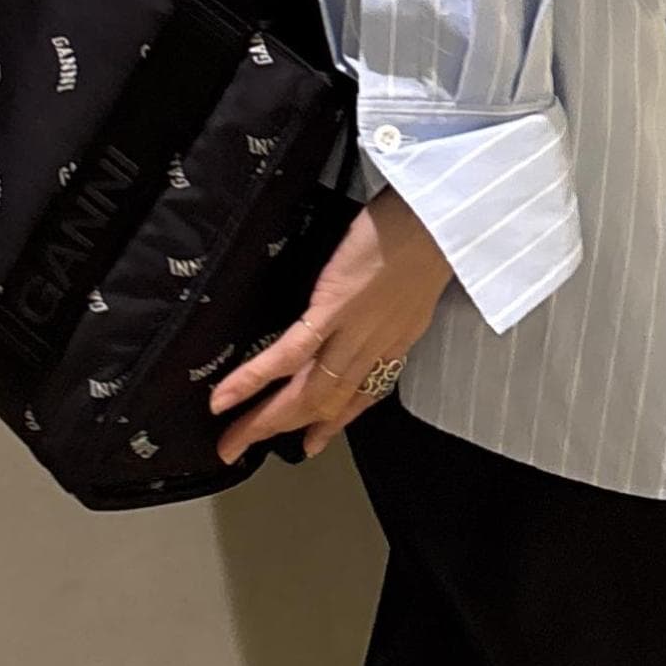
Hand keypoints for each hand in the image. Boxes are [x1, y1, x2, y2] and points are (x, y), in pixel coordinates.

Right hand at [208, 184, 454, 463]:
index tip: (311, 442)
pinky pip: (289, 355)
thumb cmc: (429, 232)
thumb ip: (391, 300)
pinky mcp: (333, 311)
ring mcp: (353, 333)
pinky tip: (227, 398)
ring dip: (264, 420)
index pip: (362, 395)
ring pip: (306, 392)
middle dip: (283, 428)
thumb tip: (370, 297)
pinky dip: (255, 381)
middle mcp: (376, 348)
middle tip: (243, 447)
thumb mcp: (415, 280)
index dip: (333, 422)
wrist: (439, 218)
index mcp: (398, 340)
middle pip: (325, 403)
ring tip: (230, 440)